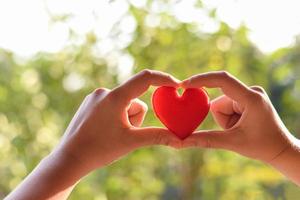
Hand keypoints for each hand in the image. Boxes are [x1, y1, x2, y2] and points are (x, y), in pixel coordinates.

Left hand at [5, 70, 181, 199]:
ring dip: (125, 119)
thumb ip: (158, 136)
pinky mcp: (90, 103)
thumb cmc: (99, 150)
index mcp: (115, 97)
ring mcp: (95, 97)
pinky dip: (115, 117)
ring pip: (124, 105)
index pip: (145, 78)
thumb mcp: (132, 142)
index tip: (176, 85)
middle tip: (123, 134)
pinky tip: (103, 131)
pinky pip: (112, 106)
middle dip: (136, 118)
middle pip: (135, 100)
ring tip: (111, 134)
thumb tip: (181, 138)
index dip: (163, 79)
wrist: (69, 159)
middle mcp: (104, 92)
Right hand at [181, 71, 297, 162]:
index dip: (201, 80)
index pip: (222, 80)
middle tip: (234, 131)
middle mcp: (251, 91)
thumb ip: (206, 140)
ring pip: (220, 104)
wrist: (281, 149)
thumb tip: (181, 142)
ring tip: (240, 129)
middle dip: (221, 118)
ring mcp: (249, 93)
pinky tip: (240, 125)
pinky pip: (226, 105)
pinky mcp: (246, 97)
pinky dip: (227, 117)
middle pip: (219, 99)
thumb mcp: (232, 143)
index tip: (184, 85)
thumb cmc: (262, 146)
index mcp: (251, 98)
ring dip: (224, 119)